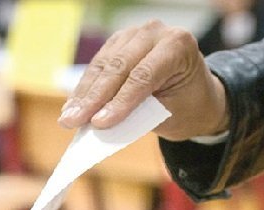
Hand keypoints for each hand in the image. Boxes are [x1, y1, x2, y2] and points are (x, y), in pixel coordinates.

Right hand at [57, 20, 227, 140]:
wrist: (195, 95)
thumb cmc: (187, 107)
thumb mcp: (168, 114)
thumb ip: (138, 114)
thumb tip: (99, 123)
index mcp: (178, 45)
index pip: (143, 75)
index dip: (119, 101)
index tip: (99, 123)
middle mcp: (156, 32)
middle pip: (119, 66)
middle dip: (94, 97)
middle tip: (74, 121)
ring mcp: (135, 34)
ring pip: (104, 64)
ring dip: (84, 93)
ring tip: (68, 118)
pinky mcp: (119, 42)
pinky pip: (98, 65)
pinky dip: (85, 88)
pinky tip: (72, 106)